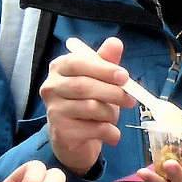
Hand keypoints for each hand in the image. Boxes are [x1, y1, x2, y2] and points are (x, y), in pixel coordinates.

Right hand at [41, 35, 133, 173]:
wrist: (74, 139)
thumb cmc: (87, 103)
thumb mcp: (99, 80)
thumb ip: (106, 62)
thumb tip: (115, 42)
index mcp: (59, 68)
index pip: (78, 63)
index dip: (104, 69)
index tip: (125, 76)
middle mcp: (51, 87)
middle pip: (84, 86)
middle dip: (113, 92)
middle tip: (131, 99)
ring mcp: (54, 110)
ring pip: (90, 108)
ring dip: (111, 113)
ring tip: (114, 117)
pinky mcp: (62, 132)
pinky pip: (94, 129)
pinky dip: (110, 132)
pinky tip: (112, 134)